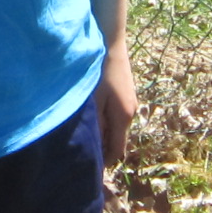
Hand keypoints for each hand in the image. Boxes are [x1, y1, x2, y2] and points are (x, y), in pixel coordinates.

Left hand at [93, 45, 140, 174]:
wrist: (110, 42)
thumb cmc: (98, 69)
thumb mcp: (93, 100)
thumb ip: (95, 124)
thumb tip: (94, 148)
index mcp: (123, 117)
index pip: (117, 151)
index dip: (104, 163)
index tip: (88, 170)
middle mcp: (131, 113)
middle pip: (117, 140)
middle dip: (102, 150)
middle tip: (80, 154)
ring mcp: (130, 103)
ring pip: (116, 128)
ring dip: (102, 134)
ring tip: (83, 136)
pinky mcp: (125, 95)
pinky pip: (115, 116)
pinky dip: (105, 122)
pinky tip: (91, 117)